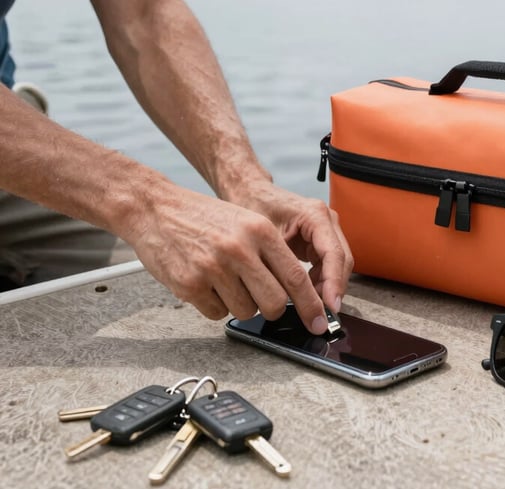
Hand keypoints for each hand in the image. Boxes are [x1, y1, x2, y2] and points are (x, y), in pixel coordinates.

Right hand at [125, 183, 350, 334]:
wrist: (155, 209)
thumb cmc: (204, 218)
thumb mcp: (247, 223)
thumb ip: (272, 253)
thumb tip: (298, 292)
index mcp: (260, 231)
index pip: (296, 276)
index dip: (311, 304)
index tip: (320, 322)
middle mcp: (239, 249)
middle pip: (274, 303)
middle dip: (273, 309)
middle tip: (263, 300)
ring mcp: (213, 268)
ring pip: (246, 311)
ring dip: (240, 304)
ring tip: (224, 279)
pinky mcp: (190, 285)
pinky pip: (216, 313)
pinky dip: (215, 305)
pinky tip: (205, 282)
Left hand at [228, 180, 353, 314]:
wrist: (249, 192)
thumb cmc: (253, 206)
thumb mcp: (264, 237)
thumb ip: (279, 265)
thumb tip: (288, 297)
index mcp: (315, 215)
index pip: (334, 254)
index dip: (334, 283)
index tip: (330, 305)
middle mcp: (326, 220)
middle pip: (342, 261)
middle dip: (333, 289)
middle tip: (320, 314)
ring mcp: (326, 229)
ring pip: (338, 265)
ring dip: (327, 287)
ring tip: (309, 305)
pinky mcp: (320, 238)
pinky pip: (328, 264)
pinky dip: (320, 281)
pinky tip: (306, 292)